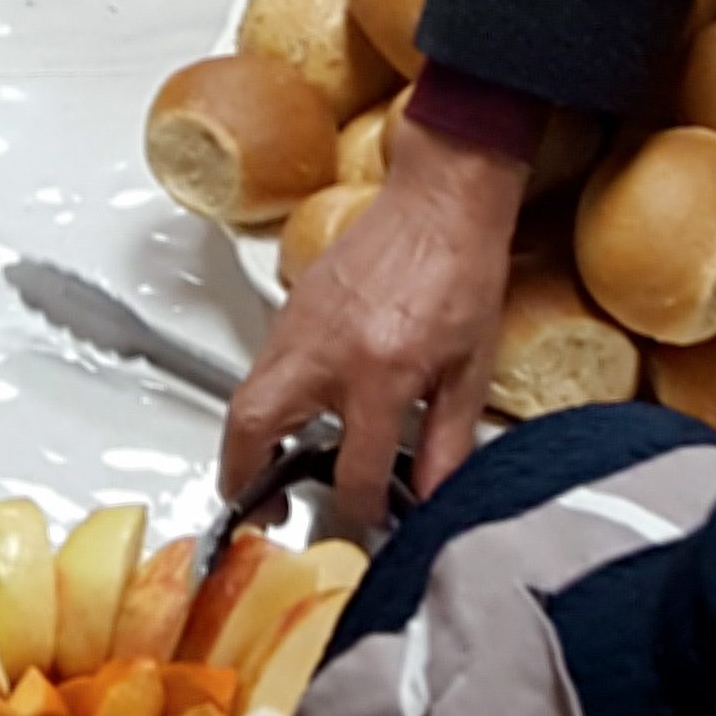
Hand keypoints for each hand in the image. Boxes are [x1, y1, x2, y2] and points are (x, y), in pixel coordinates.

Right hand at [219, 121, 527, 524]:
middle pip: (255, 427)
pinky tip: (294, 413)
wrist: (441, 199)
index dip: (361, 507)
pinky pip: (264, 361)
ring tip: (269, 474)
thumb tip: (431, 499)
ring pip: (249, 393)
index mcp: (378, 374)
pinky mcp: (296, 302)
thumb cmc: (462, 272)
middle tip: (260, 513)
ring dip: (248, 441)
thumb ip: (447, 443)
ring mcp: (302, 323)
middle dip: (244, 481)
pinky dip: (266, 398)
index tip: (368, 517)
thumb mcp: (470, 370)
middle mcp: (326, 351)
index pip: (354, 470)